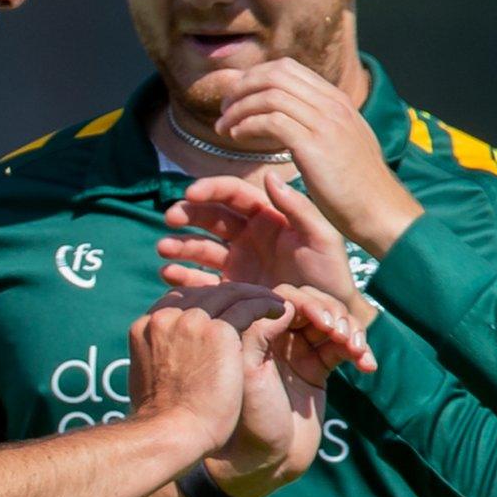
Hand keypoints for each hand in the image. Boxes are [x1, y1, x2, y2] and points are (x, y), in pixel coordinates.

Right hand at [126, 283, 281, 452]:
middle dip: (231, 295)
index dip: (206, 302)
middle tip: (255, 300)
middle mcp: (167, 317)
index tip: (225, 311)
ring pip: (229, 294)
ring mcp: (191, 321)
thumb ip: (159, 360)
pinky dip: (266, 305)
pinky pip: (248, 307)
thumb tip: (166, 363)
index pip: (180, 301)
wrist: (171, 436)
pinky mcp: (219, 331)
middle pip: (205, 294)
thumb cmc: (162, 422)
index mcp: (146, 327)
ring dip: (253, 296)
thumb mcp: (149, 380)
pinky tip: (281, 311)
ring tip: (273, 302)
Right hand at [160, 173, 377, 369]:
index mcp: (269, 217)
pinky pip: (202, 279)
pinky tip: (169, 275)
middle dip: (188, 214)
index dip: (211, 189)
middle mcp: (249, 237)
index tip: (190, 193)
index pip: (234, 194)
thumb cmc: (332, 277)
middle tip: (170, 218)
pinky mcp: (232, 290)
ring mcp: (238, 263)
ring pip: (201, 247)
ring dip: (180, 244)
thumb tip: (269, 176)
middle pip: (211, 217)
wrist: (331, 321)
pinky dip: (184, 275)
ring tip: (163, 250)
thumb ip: (298, 207)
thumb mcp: (323, 238)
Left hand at [205, 282, 364, 496]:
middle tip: (341, 335)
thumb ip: (259, 331)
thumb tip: (286, 302)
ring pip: (333, 323)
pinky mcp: (318, 369)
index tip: (321, 322)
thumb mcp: (248, 372)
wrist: (265, 461)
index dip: (308, 303)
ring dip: (351, 330)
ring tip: (356, 351)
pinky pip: (344, 348)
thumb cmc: (250, 418)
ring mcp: (299, 352)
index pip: (286, 298)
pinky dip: (360, 351)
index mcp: (255, 331)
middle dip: (333, 314)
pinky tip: (368, 366)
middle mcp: (276, 337)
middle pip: (314, 305)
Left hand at [212, 59, 422, 254]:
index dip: (255, 77)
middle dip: (242, 87)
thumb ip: (320, 124)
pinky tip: (237, 138)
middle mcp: (332, 104)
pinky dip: (248, 125)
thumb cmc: (359, 187)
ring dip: (239, 108)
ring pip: (269, 94)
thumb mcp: (344, 142)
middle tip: (224, 109)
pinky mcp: (314, 146)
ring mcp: (325, 122)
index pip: (288, 69)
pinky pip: (271, 121)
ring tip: (223, 127)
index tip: (238, 97)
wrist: (381, 211)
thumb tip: (290, 117)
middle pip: (275, 74)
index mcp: (337, 100)